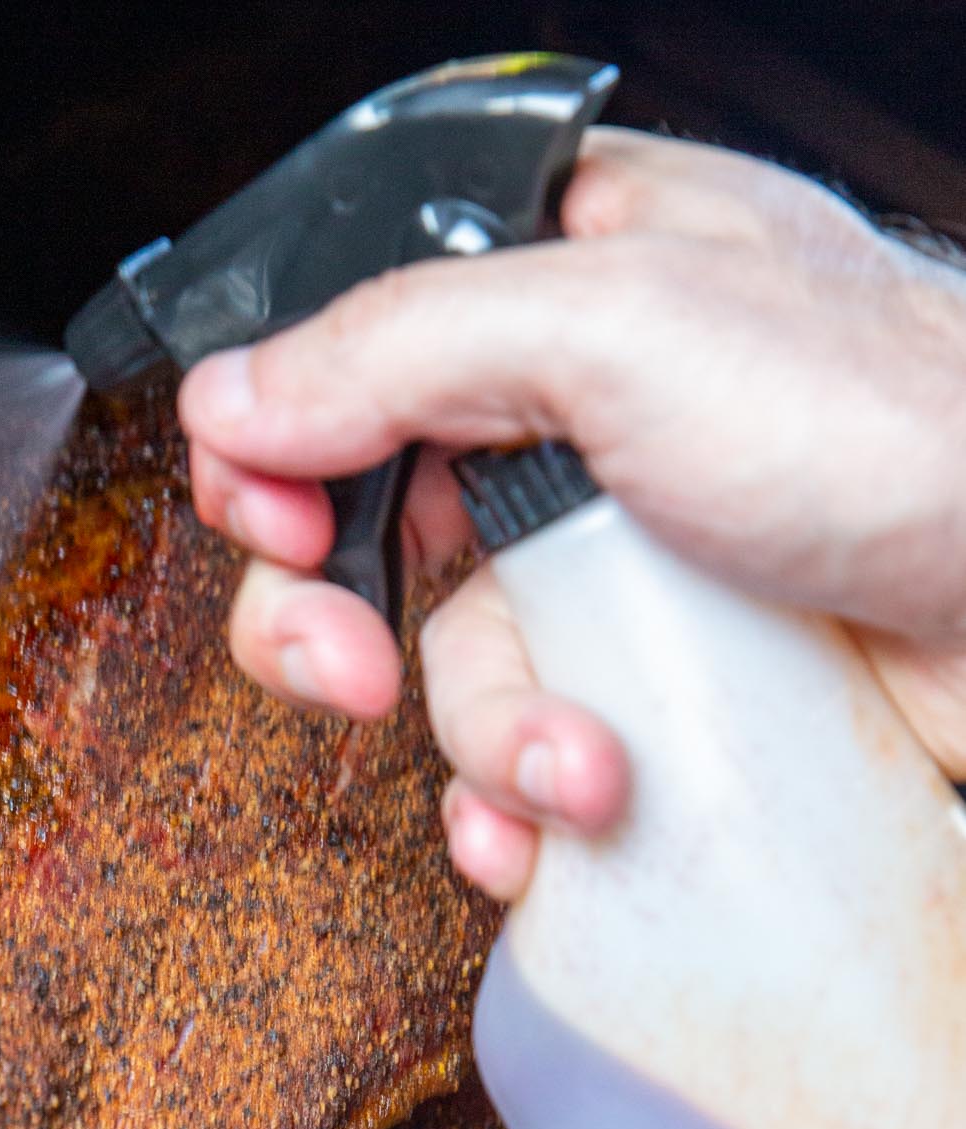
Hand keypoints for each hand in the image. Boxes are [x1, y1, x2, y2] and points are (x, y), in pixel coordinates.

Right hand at [178, 128, 965, 900]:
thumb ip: (401, 348)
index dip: (277, 456)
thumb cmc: (896, 418)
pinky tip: (562, 834)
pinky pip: (523, 770)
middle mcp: (565, 433)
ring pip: (448, 678)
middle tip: (353, 673)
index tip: (279, 520)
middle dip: (330, 627)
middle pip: (356, 539)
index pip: (339, 367)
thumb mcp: (622, 326)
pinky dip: (524, 818)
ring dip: (488, 745)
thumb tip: (234, 397)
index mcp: (551, 291)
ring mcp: (612, 573)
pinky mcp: (657, 693)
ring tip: (586, 766)